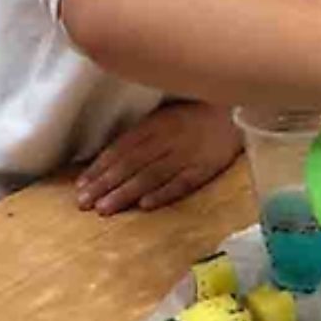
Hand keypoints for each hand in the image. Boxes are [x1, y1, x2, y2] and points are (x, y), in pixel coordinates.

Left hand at [76, 102, 242, 215]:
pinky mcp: (207, 168)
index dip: (100, 167)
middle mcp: (168, 139)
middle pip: (131, 164)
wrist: (239, 112)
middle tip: (83, 203)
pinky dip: (163, 193)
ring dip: (126, 192)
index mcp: (156, 124)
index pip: (121, 148)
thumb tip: (108, 158)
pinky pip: (183, 182)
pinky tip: (145, 206)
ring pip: (152, 175)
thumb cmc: (199, 114)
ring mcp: (188, 154)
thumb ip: (143, 134)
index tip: (81, 185)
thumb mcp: (167, 116)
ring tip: (105, 209)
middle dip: (105, 184)